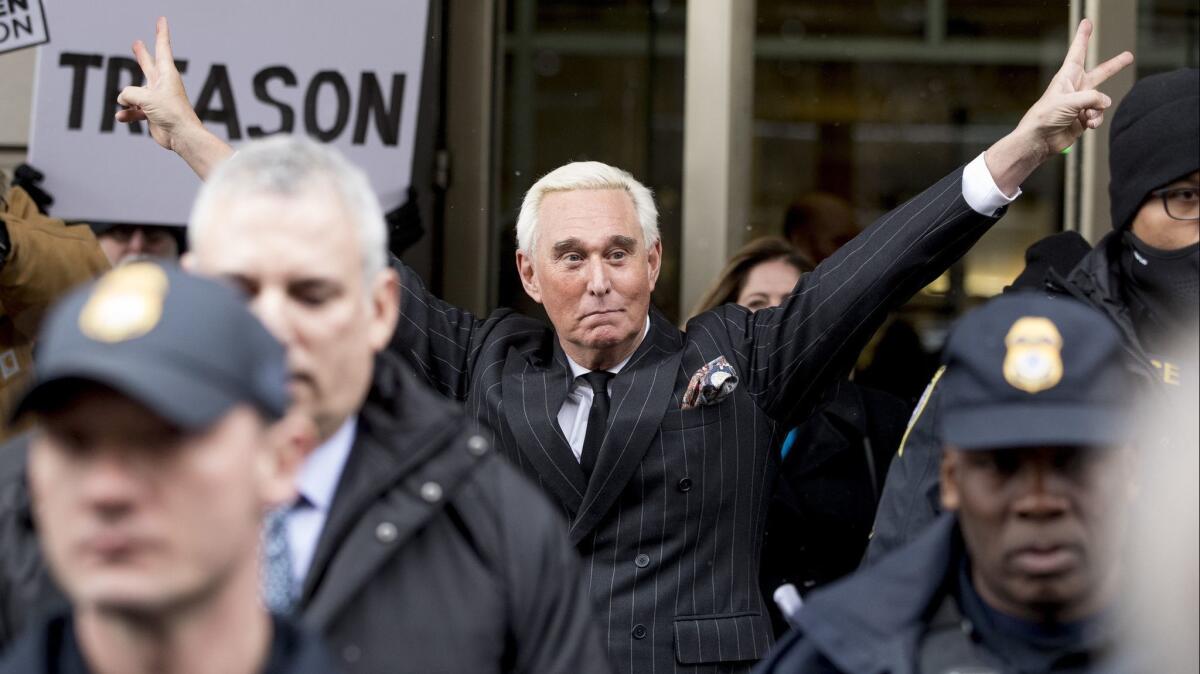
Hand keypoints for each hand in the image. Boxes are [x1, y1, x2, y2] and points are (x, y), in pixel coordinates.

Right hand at [115, 17, 231, 178]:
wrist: (181, 136)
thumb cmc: (171, 114)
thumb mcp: (146, 97)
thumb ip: (129, 93)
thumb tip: (122, 99)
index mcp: (166, 74)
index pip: (162, 48)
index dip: (161, 33)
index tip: (162, 20)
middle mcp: (162, 84)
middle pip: (148, 65)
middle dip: (142, 55)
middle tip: (137, 44)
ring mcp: (157, 99)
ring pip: (136, 92)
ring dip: (128, 99)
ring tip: (124, 104)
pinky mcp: (153, 113)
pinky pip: (134, 110)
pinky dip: (127, 114)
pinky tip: (122, 117)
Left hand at [986, 19, 1133, 194]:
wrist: (1039, 141)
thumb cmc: (1045, 117)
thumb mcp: (1069, 101)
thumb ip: (1092, 97)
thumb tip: (1106, 101)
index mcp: (1067, 77)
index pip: (1077, 52)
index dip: (1083, 37)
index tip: (1086, 22)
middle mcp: (1075, 88)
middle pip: (1100, 73)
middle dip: (1115, 66)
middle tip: (1129, 56)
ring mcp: (1080, 104)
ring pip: (1102, 100)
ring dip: (1098, 109)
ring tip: (1088, 116)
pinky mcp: (1083, 118)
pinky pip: (1099, 115)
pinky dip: (1096, 120)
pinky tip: (1088, 124)